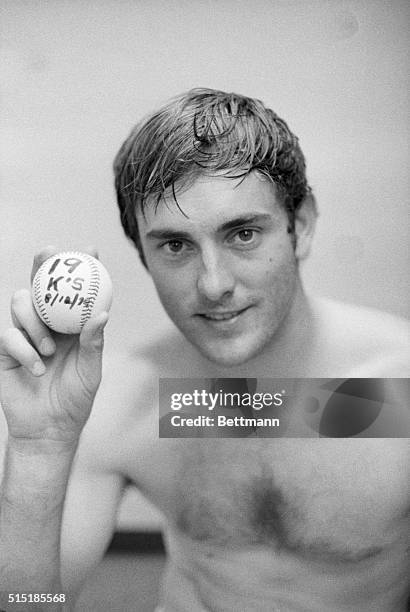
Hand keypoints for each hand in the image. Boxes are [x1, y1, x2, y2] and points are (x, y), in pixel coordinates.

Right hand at [0, 246, 108, 444]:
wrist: (49, 429)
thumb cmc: (75, 399)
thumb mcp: (91, 371)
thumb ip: (94, 343)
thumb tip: (102, 312)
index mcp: (71, 326)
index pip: (74, 292)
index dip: (80, 269)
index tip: (90, 250)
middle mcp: (48, 325)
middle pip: (40, 285)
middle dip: (42, 264)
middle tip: (49, 253)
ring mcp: (25, 335)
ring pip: (20, 303)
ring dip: (34, 322)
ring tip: (49, 350)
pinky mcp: (7, 350)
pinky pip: (8, 336)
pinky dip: (23, 349)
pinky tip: (37, 368)